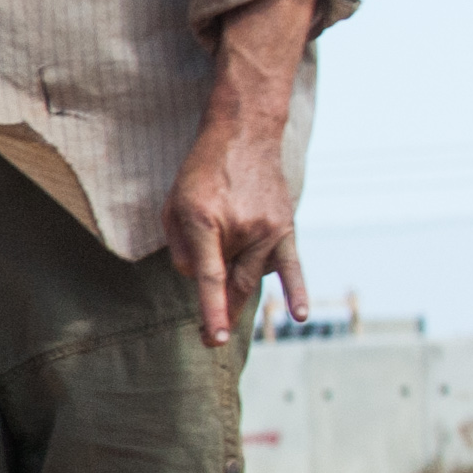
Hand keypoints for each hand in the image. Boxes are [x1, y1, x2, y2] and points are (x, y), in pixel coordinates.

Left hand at [166, 119, 306, 345]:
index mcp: (205, 220)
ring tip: (225, 312)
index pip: (210, 276)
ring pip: (253, 276)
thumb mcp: (172, 206)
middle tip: (209, 338)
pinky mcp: (286, 226)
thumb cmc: (201, 172)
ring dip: (238, 294)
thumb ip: (181, 248)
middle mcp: (241, 226)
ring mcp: (268, 227)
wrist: (244, 134)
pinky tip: (299, 315)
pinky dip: (295, 291)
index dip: (211, 310)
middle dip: (220, 312)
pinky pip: (292, 266)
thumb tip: (199, 280)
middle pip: (231, 282)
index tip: (214, 337)